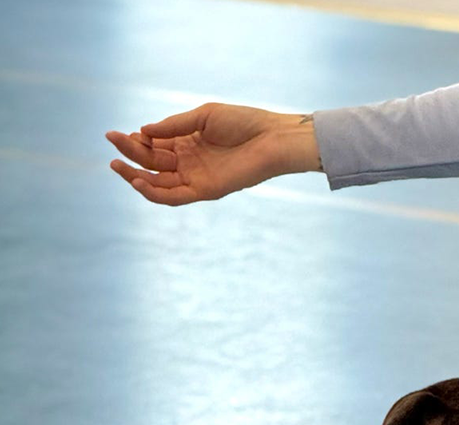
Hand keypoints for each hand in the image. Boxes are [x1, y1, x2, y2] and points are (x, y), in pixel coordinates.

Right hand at [105, 103, 321, 205]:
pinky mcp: (206, 190)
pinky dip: (156, 192)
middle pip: (152, 163)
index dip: (135, 141)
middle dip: (129, 153)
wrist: (270, 139)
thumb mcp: (202, 117)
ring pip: (159, 182)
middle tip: (111, 140)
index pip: (153, 145)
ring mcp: (197, 177)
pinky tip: (138, 181)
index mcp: (187, 142)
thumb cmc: (243, 123)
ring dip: (135, 175)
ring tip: (117, 165)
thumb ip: (173, 126)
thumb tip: (142, 132)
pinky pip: (176, 197)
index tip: (119, 133)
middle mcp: (189, 162)